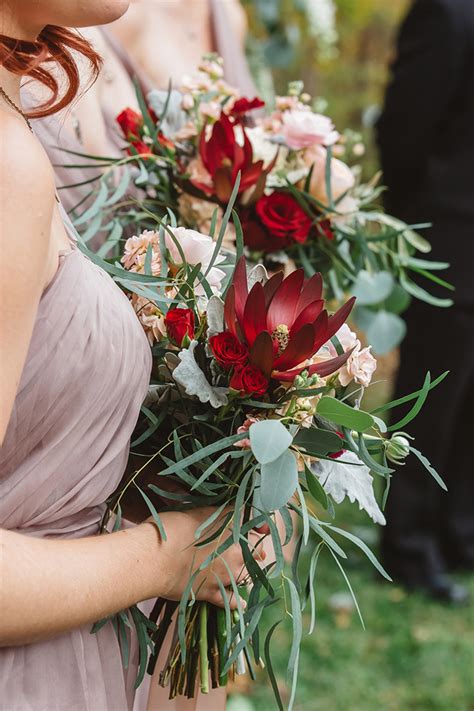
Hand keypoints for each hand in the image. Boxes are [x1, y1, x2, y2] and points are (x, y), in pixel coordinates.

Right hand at [148, 507, 264, 608]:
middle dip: (255, 549)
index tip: (255, 527)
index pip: (254, 523)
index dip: (255, 525)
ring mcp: (226, 573)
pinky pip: (232, 601)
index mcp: (232, 526)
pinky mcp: (214, 592)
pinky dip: (237, 602)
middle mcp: (236, 551)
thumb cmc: (171, 527)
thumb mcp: (196, 510)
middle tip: (251, 549)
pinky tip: (241, 602)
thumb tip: (225, 514)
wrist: (154, 557)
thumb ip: (216, 513)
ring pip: (247, 574)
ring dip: (244, 571)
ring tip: (239, 570)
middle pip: (257, 550)